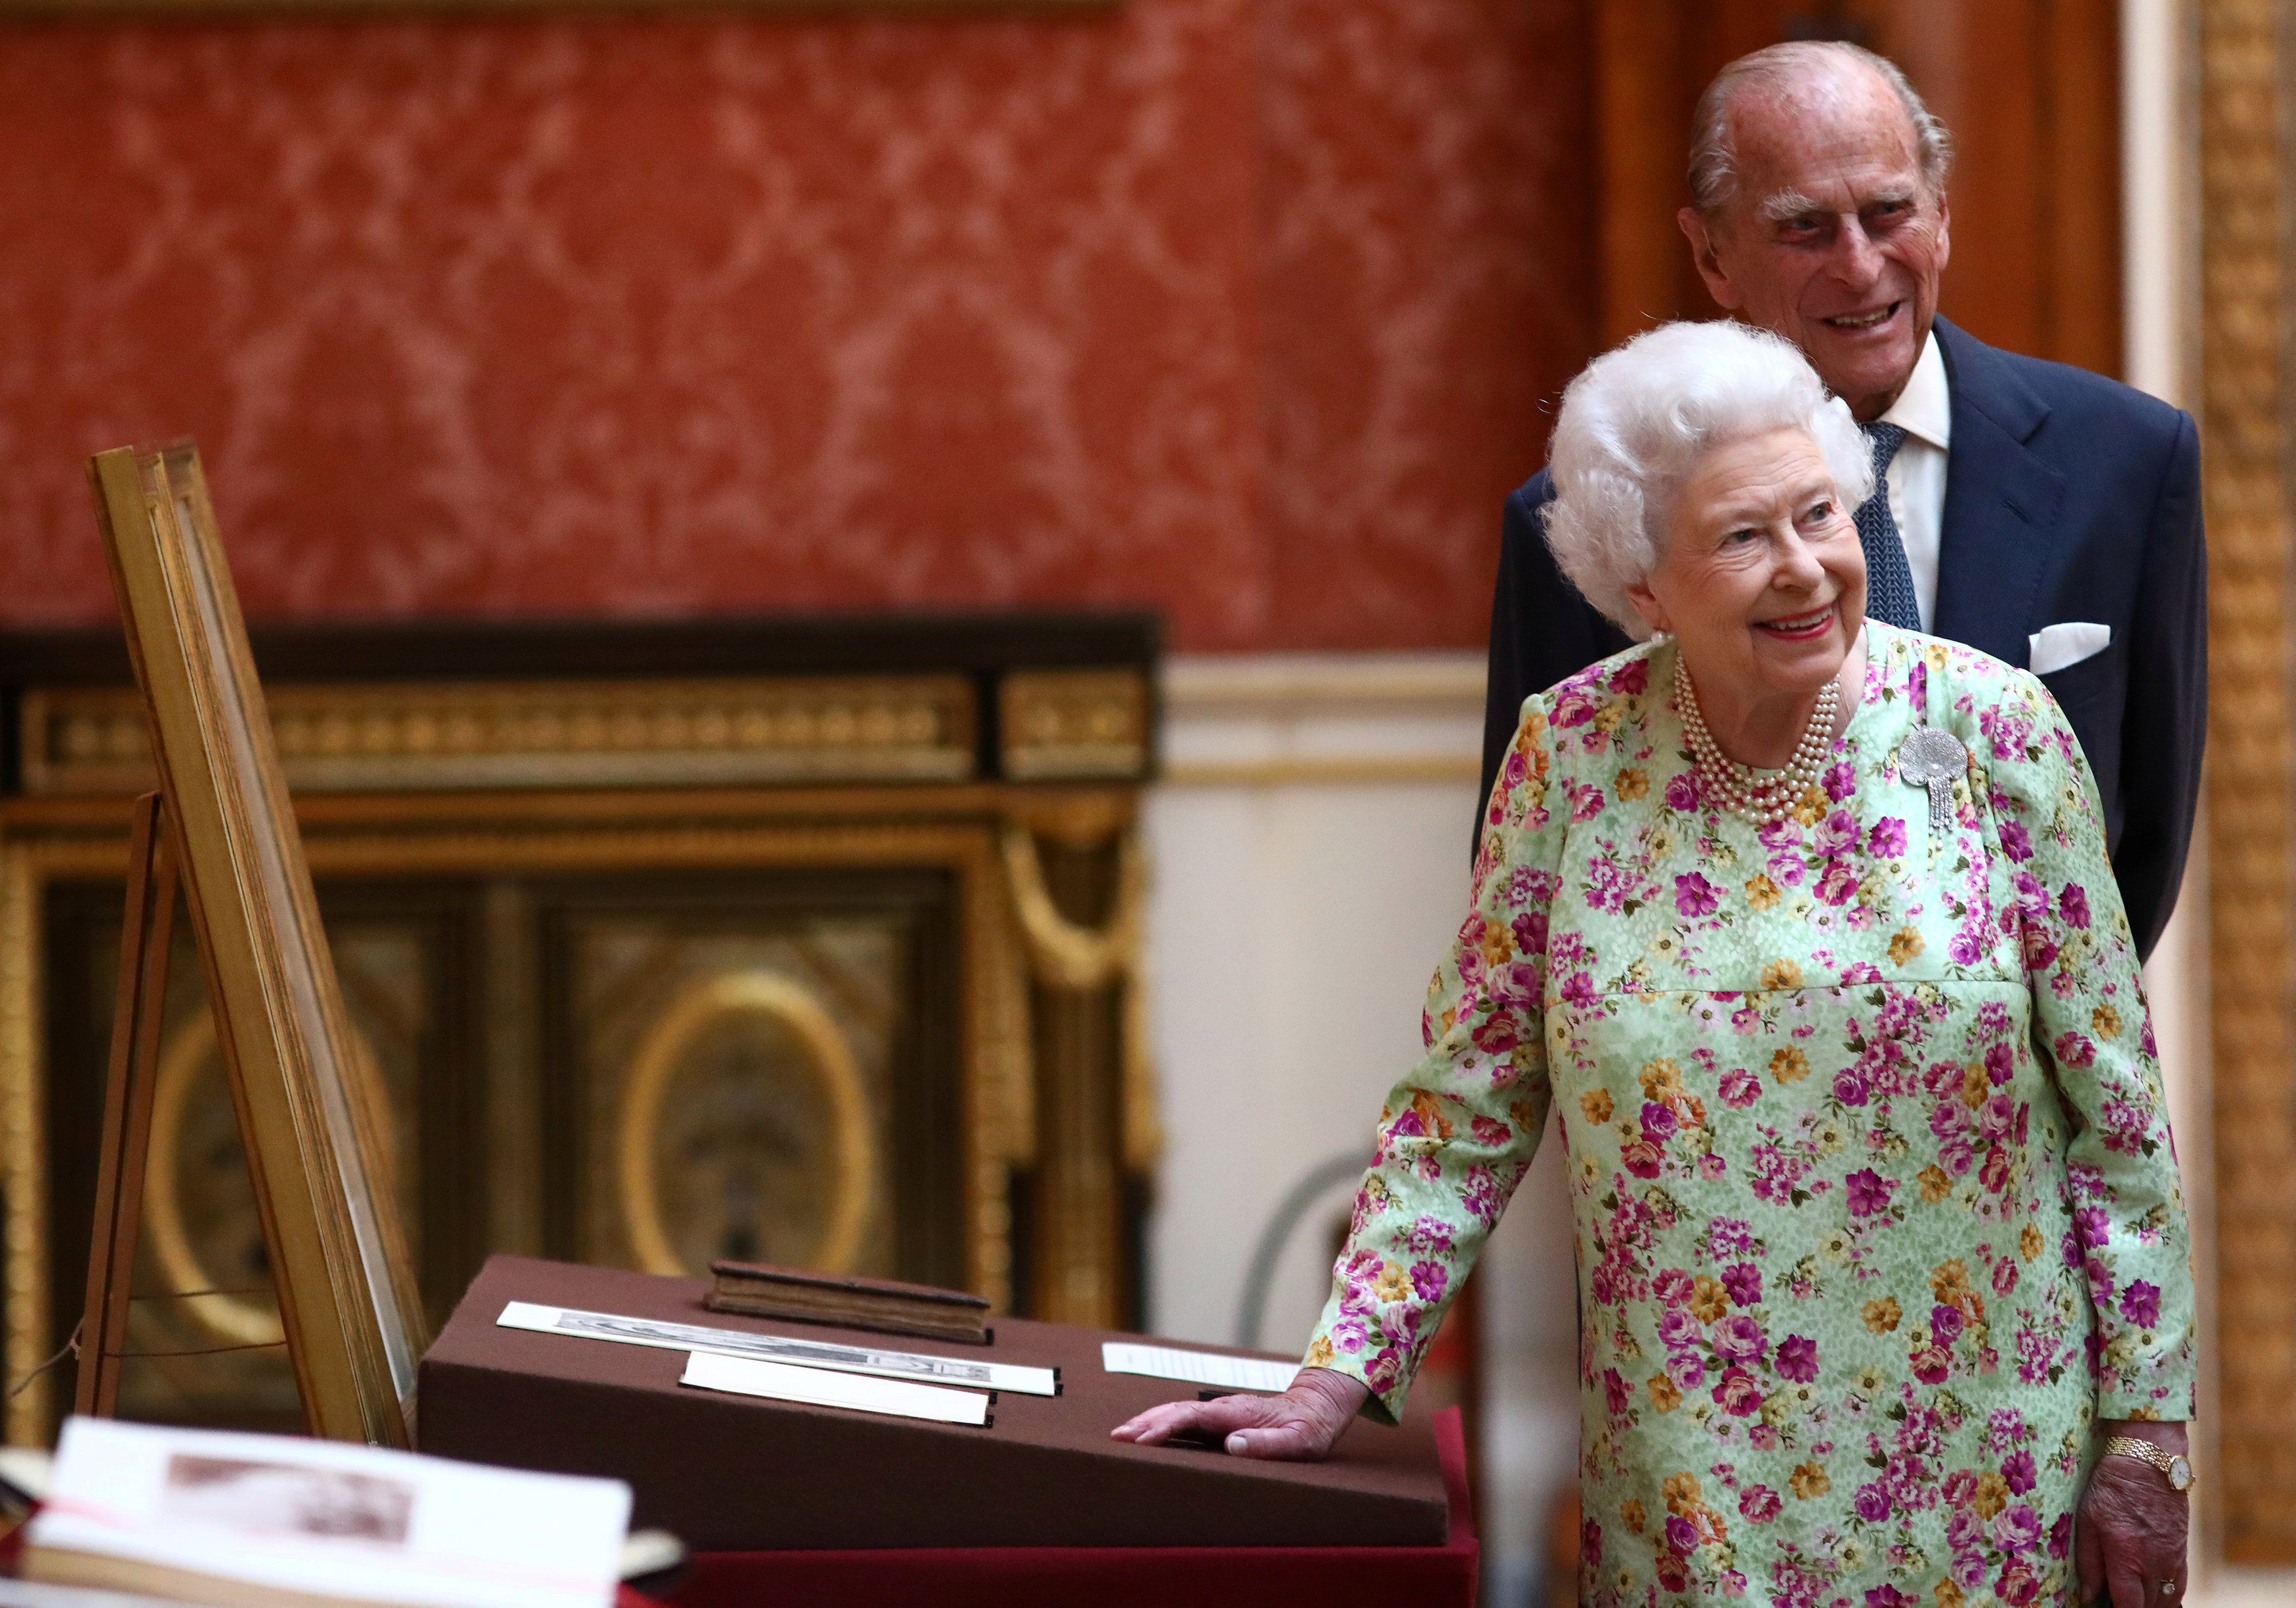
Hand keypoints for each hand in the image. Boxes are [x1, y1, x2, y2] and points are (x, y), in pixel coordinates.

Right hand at [1109, 1366, 1371, 1460]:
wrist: (1318, 1406)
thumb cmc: (1310, 1428)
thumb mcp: (1299, 1441)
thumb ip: (1268, 1443)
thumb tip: (1232, 1444)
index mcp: (1238, 1412)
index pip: (1193, 1417)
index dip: (1166, 1426)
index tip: (1143, 1440)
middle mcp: (1224, 1409)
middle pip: (1176, 1410)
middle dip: (1146, 1422)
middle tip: (1118, 1436)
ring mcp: (1221, 1412)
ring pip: (1177, 1412)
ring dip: (1149, 1421)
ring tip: (1123, 1434)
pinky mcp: (1221, 1419)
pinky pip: (1186, 1420)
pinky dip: (1163, 1424)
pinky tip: (1150, 1434)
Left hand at [2077, 1420, 2190, 1607]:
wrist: (2149, 1463)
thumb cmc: (2111, 1489)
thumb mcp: (2087, 1521)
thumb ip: (2088, 1562)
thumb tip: (2089, 1595)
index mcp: (2127, 1558)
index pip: (2128, 1605)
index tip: (2106, 1607)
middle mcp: (2154, 1564)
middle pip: (2148, 1606)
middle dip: (2133, 1606)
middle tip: (2115, 1597)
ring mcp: (2173, 1560)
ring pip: (2166, 1600)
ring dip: (2150, 1604)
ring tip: (2132, 1595)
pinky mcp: (2182, 1552)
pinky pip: (2179, 1586)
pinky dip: (2168, 1594)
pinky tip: (2154, 1592)